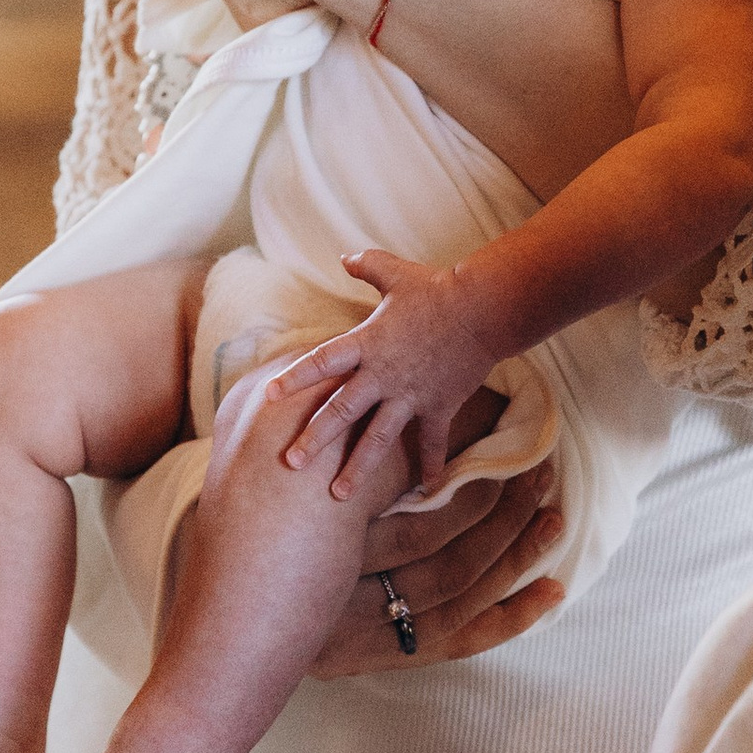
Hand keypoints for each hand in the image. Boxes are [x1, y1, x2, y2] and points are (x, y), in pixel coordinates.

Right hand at [179, 368, 564, 673]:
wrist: (213, 654)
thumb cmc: (229, 556)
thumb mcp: (241, 477)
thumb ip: (269, 420)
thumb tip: (300, 368)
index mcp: (305, 512)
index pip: (390, 466)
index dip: (449, 439)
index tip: (494, 410)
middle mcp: (331, 564)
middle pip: (435, 522)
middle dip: (493, 494)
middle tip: (541, 465)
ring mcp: (359, 616)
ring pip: (454, 573)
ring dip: (510, 542)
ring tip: (556, 514)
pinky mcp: (387, 655)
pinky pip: (462, 635)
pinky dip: (512, 614)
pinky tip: (556, 591)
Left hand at [270, 250, 506, 493]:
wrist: (483, 309)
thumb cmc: (437, 289)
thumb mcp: (396, 272)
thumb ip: (367, 265)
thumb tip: (345, 257)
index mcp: (367, 342)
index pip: (322, 362)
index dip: (295, 378)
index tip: (270, 395)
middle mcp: (382, 374)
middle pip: (341, 411)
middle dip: (315, 439)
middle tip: (290, 463)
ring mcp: (410, 395)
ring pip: (378, 438)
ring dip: (358, 468)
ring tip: (337, 495)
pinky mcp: (438, 406)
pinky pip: (432, 442)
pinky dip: (429, 466)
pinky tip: (424, 490)